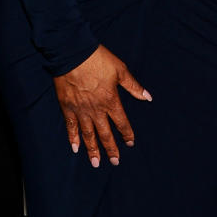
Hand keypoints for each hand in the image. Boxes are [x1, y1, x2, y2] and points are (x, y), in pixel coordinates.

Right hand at [53, 45, 151, 166]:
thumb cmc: (98, 59)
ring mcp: (81, 110)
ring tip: (96, 163)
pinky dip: (73, 138)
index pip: (122, 123)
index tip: (130, 143)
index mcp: (111, 101)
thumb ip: (134, 86)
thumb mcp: (120, 70)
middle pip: (105, 134)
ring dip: (93, 150)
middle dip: (111, 149)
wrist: (72, 53)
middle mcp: (96, 109)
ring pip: (88, 134)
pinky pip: (71, 126)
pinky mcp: (67, 107)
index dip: (127, 134)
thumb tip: (148, 97)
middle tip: (115, 162)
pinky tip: (76, 148)